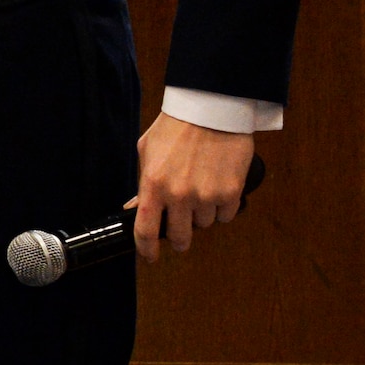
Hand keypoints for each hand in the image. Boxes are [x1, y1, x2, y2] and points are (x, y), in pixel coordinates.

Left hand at [131, 112, 254, 263]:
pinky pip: (225, 215)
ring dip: (201, 214)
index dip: (146, 249)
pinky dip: (221, 207)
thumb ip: (142, 181)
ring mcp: (206, 195)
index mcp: (153, 184)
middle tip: (181, 232)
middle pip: (179, 237)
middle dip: (179, 238)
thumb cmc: (176, 126)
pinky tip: (218, 187)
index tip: (149, 257)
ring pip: (204, 224)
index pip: (145, 229)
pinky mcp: (230, 192)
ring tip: (202, 188)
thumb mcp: (148, 150)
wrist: (211, 107)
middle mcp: (179, 195)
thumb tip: (133, 207)